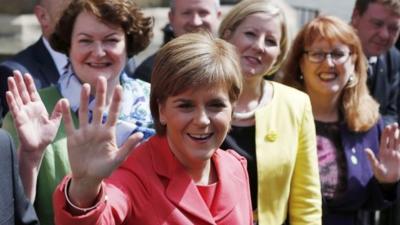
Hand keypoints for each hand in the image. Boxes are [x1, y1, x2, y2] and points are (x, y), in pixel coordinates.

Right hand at [6, 71, 61, 160]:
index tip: (26, 75)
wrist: (38, 148)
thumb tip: (64, 99)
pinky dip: (12, 101)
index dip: (29, 84)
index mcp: (38, 108)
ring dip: (13, 89)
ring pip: (17, 98)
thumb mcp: (54, 122)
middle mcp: (29, 109)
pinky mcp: (19, 120)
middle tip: (15, 72)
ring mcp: (23, 114)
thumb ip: (58, 111)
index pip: (33, 93)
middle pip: (23, 93)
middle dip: (19, 83)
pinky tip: (8, 93)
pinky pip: (15, 109)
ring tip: (10, 78)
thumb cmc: (45, 136)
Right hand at [62, 77, 141, 205]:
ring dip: (84, 99)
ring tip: (85, 86)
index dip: (117, 101)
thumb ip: (128, 146)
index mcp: (109, 132)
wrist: (88, 178)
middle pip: (98, 108)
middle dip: (100, 94)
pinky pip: (69, 123)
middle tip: (101, 79)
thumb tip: (141, 134)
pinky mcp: (73, 138)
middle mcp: (96, 129)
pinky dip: (66, 114)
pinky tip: (64, 101)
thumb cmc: (105, 169)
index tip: (120, 87)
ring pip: (84, 112)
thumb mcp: (118, 158)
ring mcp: (84, 132)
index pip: (114, 113)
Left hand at [365, 123, 399, 183]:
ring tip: (399, 128)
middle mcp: (389, 151)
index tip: (387, 127)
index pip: (384, 140)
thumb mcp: (375, 166)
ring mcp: (396, 154)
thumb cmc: (380, 174)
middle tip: (395, 124)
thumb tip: (365, 149)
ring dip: (398, 136)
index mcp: (382, 152)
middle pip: (391, 139)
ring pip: (397, 143)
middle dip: (393, 132)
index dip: (386, 134)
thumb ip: (371, 158)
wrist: (388, 181)